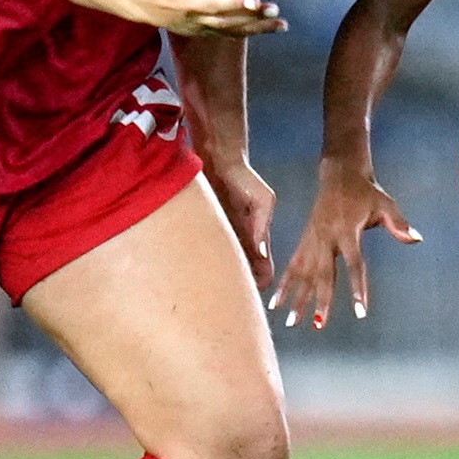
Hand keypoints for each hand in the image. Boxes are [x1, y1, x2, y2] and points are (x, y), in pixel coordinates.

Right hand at [136, 0, 281, 38]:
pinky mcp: (207, 30)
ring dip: (251, 20)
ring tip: (274, 11)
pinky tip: (280, 24)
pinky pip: (234, 33)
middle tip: (255, 1)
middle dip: (233, 4)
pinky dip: (257, 30)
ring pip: (226, 23)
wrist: (141, 1)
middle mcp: (189, 3)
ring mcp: (198, 20)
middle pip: (212, 6)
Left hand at [205, 151, 278, 291]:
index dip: (261, 279)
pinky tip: (195, 276)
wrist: (216, 161)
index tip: (255, 290)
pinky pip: (201, 254)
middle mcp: (237, 240)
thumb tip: (260, 252)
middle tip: (232, 298)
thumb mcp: (263, 199)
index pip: (262, 265)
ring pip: (221, 266)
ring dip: (220, 278)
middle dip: (240, 285)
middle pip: (241, 271)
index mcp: (255, 235)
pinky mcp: (199, 232)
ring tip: (214, 292)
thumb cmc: (243, 178)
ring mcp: (217, 237)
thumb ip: (262, 224)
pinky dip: (202, 266)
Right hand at [274, 157, 418, 324]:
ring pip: (304, 273)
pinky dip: (284, 284)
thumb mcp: (385, 204)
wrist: (340, 174)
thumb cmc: (366, 192)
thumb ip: (399, 223)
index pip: (354, 264)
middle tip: (319, 325)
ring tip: (292, 324)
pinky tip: (274, 304)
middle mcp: (326, 238)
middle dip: (321, 300)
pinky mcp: (304, 240)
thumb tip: (417, 239)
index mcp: (347, 231)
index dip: (357, 288)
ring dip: (297, 298)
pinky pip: (292, 265)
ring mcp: (312, 240)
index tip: (359, 311)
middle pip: (324, 274)